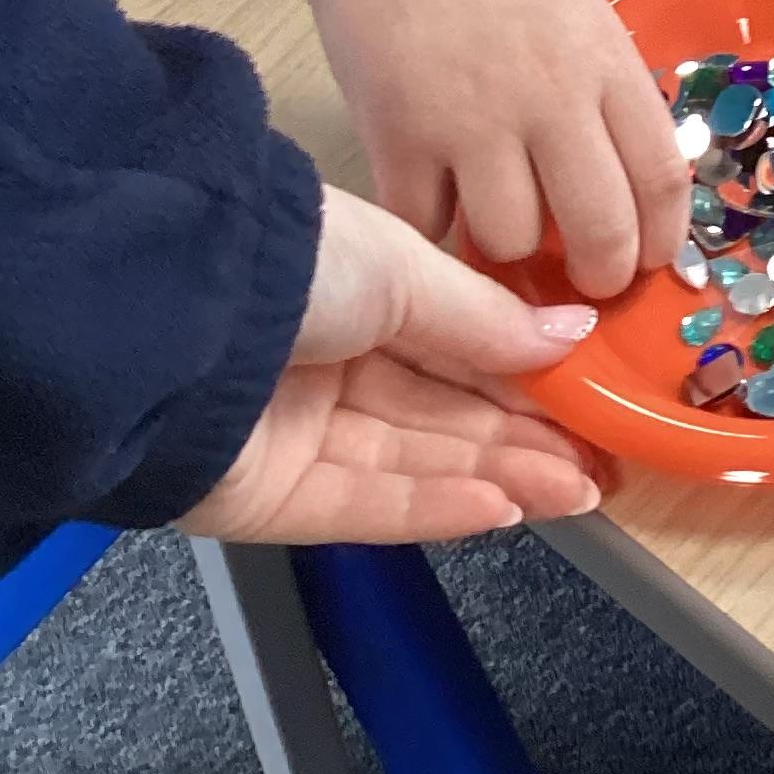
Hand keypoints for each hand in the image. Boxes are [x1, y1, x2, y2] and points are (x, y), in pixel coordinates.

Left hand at [181, 188, 606, 544]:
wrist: (173, 317)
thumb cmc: (290, 263)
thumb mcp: (404, 269)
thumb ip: (488, 317)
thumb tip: (572, 332)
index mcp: (353, 291)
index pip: (455, 345)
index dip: (524, 376)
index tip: (589, 400)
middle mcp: (326, 361)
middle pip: (441, 412)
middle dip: (522, 437)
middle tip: (600, 462)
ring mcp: (299, 433)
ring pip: (416, 462)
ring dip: (498, 476)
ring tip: (576, 490)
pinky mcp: (273, 498)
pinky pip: (368, 506)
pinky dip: (436, 509)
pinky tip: (502, 510)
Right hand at [298, 0, 689, 300]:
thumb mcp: (575, 7)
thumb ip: (602, 86)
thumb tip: (627, 183)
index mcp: (604, 58)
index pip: (663, 177)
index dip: (662, 239)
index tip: (648, 260)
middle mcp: (550, 96)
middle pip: (601, 232)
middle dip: (599, 276)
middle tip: (582, 279)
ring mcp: (473, 121)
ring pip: (510, 243)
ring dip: (505, 252)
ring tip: (495, 224)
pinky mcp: (400, 136)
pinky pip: (428, 227)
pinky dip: (433, 231)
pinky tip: (435, 203)